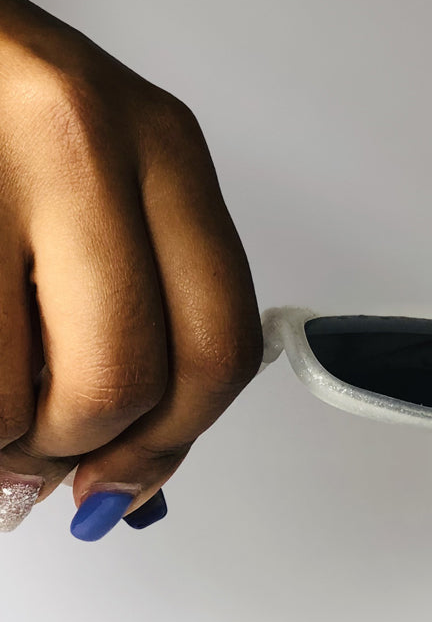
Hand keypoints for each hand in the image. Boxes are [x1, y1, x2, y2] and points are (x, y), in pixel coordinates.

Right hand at [0, 0, 261, 537]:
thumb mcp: (94, 182)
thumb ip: (136, 312)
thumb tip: (129, 479)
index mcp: (163, 144)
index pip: (219, 341)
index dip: (174, 441)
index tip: (128, 483)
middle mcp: (84, 138)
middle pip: (125, 379)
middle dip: (80, 445)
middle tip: (44, 451)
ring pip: (13, 398)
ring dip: (0, 436)